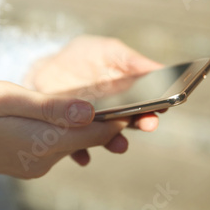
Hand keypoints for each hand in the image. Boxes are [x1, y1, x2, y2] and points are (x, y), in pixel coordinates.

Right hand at [0, 81, 128, 177]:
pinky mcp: (24, 164)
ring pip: (72, 144)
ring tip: (103, 103)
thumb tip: (92, 112)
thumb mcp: (7, 100)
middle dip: (107, 121)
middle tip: (128, 96)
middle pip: (86, 141)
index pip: (94, 134)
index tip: (139, 100)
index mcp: (42, 144)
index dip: (118, 118)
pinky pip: (55, 147)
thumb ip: (51, 108)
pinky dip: (66, 131)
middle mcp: (42, 162)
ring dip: (87, 126)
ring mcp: (33, 166)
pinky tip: (67, 116)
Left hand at [24, 36, 165, 163]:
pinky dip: (81, 154)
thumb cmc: (82, 57)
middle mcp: (112, 114)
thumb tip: (160, 68)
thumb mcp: (108, 51)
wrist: (45, 68)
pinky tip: (84, 158)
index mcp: (125, 96)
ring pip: (106, 138)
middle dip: (141, 124)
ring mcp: (90, 126)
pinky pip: (75, 147)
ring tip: (120, 145)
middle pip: (130, 122)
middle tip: (148, 124)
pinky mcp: (68, 134)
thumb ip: (130, 61)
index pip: (146, 104)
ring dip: (115, 143)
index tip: (164, 107)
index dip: (156, 106)